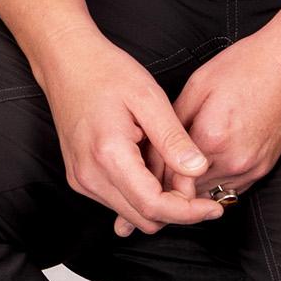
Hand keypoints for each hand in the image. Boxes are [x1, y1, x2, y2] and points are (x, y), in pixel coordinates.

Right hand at [38, 31, 225, 238]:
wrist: (66, 61)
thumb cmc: (104, 71)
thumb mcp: (148, 97)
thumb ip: (173, 138)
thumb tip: (198, 169)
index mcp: (108, 155)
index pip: (154, 206)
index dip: (189, 212)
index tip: (214, 208)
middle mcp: (90, 176)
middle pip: (144, 218)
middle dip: (176, 208)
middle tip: (192, 177)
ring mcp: (82, 180)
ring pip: (132, 214)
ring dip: (159, 201)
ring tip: (169, 164)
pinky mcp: (80, 178)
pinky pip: (118, 201)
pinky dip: (141, 193)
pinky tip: (149, 165)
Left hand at [163, 21, 280, 202]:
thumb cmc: (249, 65)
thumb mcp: (200, 84)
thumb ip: (174, 119)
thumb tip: (155, 142)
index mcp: (211, 137)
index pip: (168, 171)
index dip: (149, 171)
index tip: (137, 168)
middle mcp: (233, 161)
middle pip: (187, 190)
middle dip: (165, 185)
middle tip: (146, 180)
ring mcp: (252, 169)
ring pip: (208, 195)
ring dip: (188, 190)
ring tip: (169, 178)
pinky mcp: (264, 169)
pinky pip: (230, 190)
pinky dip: (212, 186)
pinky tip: (200, 173)